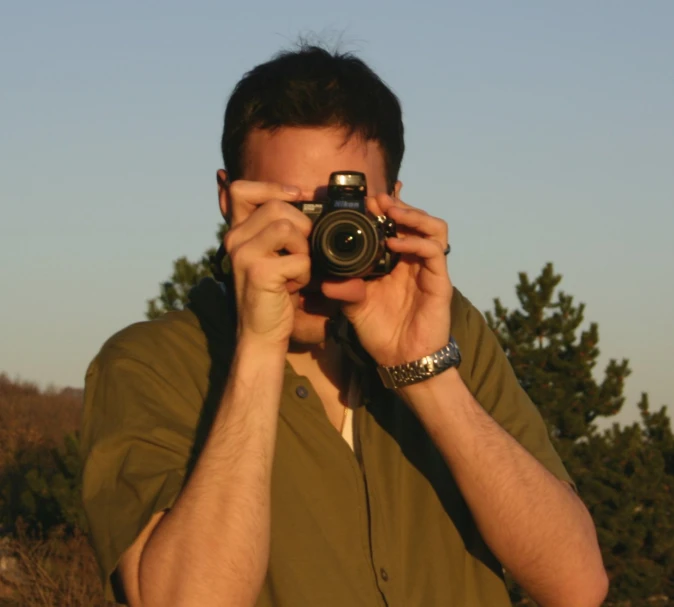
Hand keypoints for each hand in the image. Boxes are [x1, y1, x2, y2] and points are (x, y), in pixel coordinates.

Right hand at [223, 180, 312, 346]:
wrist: (262, 334)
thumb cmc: (274, 292)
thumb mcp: (272, 254)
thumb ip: (277, 227)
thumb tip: (303, 196)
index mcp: (237, 231)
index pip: (241, 189)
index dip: (273, 187)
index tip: (298, 196)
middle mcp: (234, 239)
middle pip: (276, 206)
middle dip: (302, 225)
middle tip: (302, 252)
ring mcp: (243, 255)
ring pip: (287, 228)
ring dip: (303, 250)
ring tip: (296, 270)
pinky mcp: (258, 272)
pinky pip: (298, 259)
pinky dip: (304, 274)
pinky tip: (292, 287)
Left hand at [322, 194, 451, 366]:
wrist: (401, 360)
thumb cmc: (382, 332)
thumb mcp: (355, 307)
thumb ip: (344, 289)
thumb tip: (325, 279)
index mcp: (396, 262)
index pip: (397, 226)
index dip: (386, 209)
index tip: (366, 201)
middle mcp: (414, 261)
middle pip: (417, 220)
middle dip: (398, 205)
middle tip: (377, 200)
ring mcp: (429, 270)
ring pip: (434, 228)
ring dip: (413, 215)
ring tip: (391, 211)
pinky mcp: (440, 282)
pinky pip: (435, 252)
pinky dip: (415, 242)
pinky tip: (395, 243)